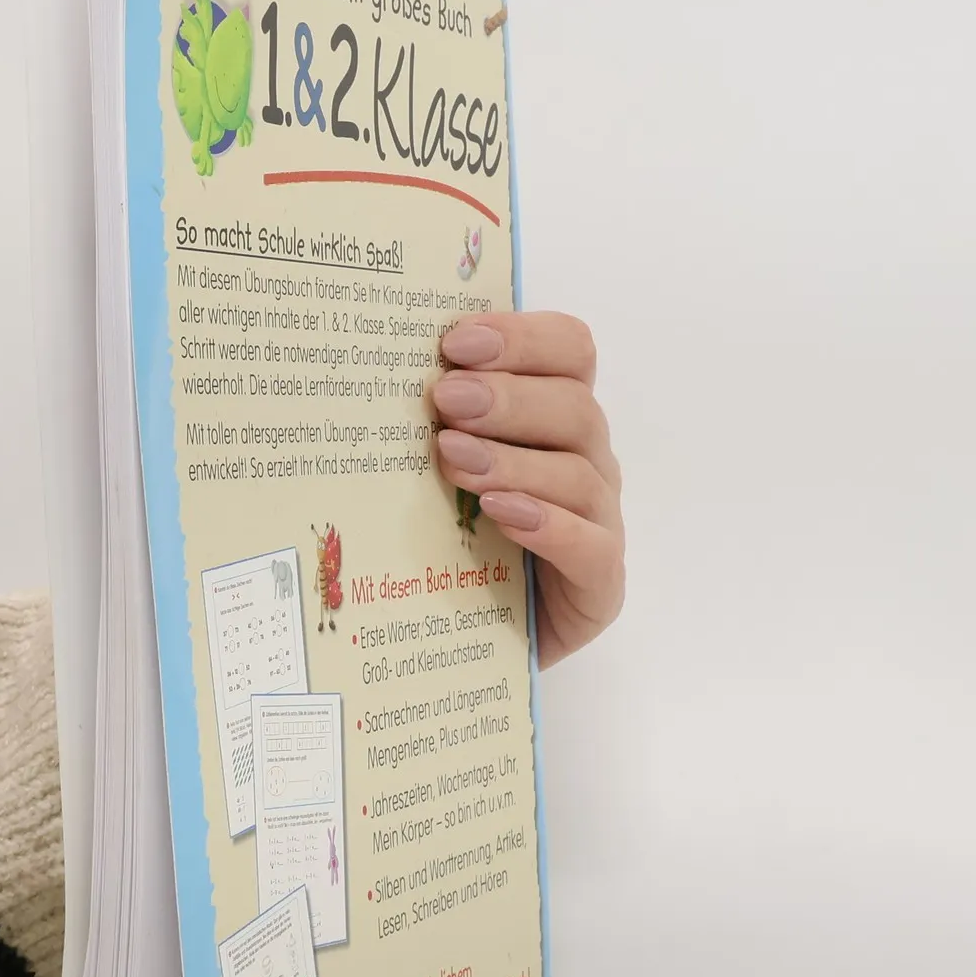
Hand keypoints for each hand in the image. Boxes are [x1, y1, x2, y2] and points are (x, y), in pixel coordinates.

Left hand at [432, 312, 624, 666]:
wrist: (477, 639)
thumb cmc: (456, 542)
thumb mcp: (436, 472)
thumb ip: (433, 422)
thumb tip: (376, 371)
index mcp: (555, 416)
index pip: (569, 350)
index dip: (522, 337)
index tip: (456, 342)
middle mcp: (586, 460)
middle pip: (575, 406)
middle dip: (507, 397)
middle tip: (445, 398)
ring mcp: (599, 521)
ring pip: (579, 472)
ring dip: (513, 459)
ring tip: (452, 459)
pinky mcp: (599, 583)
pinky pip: (592, 546)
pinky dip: (549, 524)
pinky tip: (501, 514)